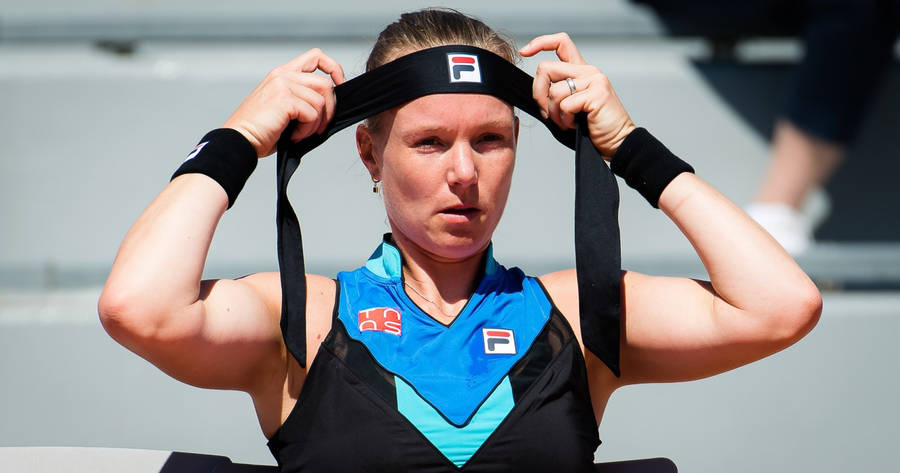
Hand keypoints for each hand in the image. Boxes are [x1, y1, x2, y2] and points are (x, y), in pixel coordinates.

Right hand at [223, 48, 345, 156]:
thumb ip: (303, 99)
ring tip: (299, 133)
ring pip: (321, 101)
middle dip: (330, 109)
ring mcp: (283, 85)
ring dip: (316, 123)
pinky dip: (307, 130)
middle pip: (325, 83)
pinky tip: (293, 136)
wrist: (240, 141)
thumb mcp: (284, 108)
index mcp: (282, 74)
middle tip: (318, 128)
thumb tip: (330, 107)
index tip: (340, 85)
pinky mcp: (284, 99)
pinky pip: (313, 114)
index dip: (334, 69)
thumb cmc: (260, 131)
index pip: (316, 57)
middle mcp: (283, 75)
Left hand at [520, 33, 635, 157]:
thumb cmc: (592, 127)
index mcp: (581, 70)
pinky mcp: (596, 94)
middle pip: (546, 68)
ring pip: (554, 91)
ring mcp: (594, 81)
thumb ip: (557, 91)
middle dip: (537, 94)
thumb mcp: (571, 105)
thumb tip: (536, 90)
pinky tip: (575, 125)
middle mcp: (588, 71)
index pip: (560, 42)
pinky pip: (565, 105)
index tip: (524, 51)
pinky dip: (565, 120)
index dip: (539, 43)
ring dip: (554, 114)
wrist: (617, 142)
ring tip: (566, 122)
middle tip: (545, 113)